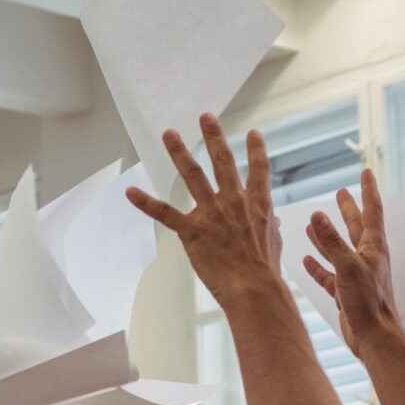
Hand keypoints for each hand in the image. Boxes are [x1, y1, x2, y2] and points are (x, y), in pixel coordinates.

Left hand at [127, 115, 289, 312]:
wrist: (254, 288)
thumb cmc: (266, 271)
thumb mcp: (275, 244)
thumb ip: (271, 227)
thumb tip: (274, 221)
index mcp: (256, 205)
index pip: (258, 171)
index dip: (256, 151)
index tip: (253, 134)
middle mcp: (233, 202)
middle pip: (222, 161)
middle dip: (213, 137)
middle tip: (206, 116)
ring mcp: (211, 214)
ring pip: (193, 175)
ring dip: (180, 152)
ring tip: (170, 133)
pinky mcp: (192, 231)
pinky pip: (164, 213)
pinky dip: (145, 202)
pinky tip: (130, 192)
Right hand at [302, 170, 404, 358]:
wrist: (375, 338)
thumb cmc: (368, 302)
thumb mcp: (347, 266)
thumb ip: (331, 241)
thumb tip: (317, 215)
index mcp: (374, 247)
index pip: (372, 210)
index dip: (367, 190)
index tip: (365, 171)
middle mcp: (367, 259)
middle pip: (356, 227)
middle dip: (348, 210)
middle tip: (341, 192)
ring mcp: (356, 276)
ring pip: (340, 250)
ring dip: (327, 237)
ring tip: (314, 222)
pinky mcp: (346, 293)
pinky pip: (329, 275)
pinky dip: (318, 266)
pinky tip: (306, 260)